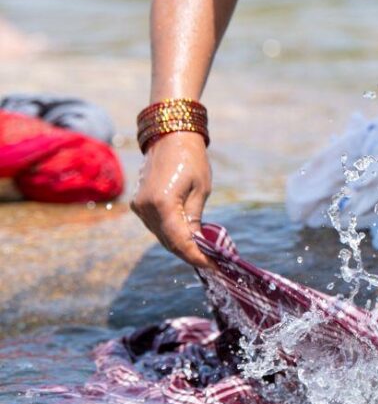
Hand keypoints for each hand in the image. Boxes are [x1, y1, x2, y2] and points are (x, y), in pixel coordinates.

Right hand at [131, 131, 211, 267]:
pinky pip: (157, 227)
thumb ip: (196, 219)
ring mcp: (139, 207)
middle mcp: (145, 208)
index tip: (212, 266)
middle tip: (212, 263)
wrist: (169, 138)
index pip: (179, 241)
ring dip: (181, 247)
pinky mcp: (139, 205)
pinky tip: (189, 239)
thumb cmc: (191, 160)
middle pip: (169, 242)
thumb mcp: (201, 190)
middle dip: (190, 254)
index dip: (196, 256)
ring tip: (204, 254)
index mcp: (162, 203)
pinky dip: (172, 235)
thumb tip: (199, 245)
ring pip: (162, 237)